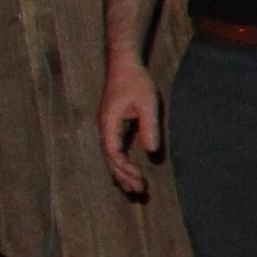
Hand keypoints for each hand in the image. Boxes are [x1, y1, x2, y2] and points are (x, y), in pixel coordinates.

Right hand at [96, 58, 161, 196]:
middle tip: (139, 191)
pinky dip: (122, 163)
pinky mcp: (114, 125)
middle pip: (110, 159)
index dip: (124, 168)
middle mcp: (105, 128)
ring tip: (135, 189)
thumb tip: (151, 151)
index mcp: (109, 123)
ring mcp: (108, 127)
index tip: (139, 178)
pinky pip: (115, 149)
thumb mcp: (147, 103)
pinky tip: (130, 173)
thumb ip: (149, 127)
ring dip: (122, 172)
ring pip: (111, 156)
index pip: (113, 153)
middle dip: (123, 176)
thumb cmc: (135, 81)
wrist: (124, 64)